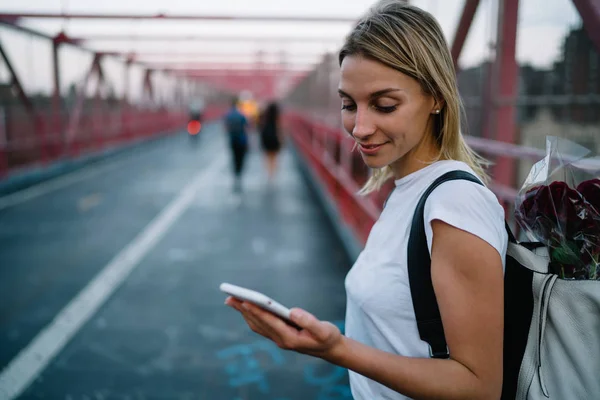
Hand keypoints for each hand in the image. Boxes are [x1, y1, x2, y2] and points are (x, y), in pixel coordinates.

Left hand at [225, 297, 342, 358]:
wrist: (330, 349)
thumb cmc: (328, 338)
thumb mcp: (324, 330)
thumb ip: (309, 321)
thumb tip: (292, 311)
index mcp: (290, 338)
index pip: (269, 322)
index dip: (256, 311)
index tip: (244, 301)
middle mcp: (281, 340)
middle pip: (258, 323)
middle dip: (244, 310)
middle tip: (230, 297)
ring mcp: (279, 339)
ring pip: (257, 325)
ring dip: (244, 313)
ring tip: (232, 300)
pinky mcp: (279, 335)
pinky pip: (261, 326)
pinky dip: (251, 316)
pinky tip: (245, 308)